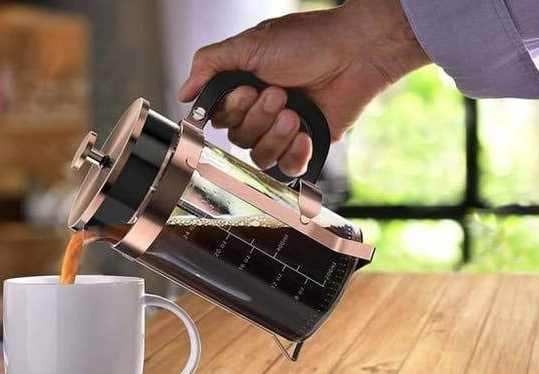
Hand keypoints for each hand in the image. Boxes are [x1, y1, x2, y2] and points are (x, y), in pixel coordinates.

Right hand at [178, 0, 429, 175]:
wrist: (355, 50)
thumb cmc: (307, 40)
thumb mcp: (249, 44)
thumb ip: (209, 65)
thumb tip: (184, 93)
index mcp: (242, 88)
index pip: (217, 117)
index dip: (230, 109)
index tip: (246, 89)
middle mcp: (259, 111)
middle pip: (237, 138)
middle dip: (257, 117)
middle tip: (279, 92)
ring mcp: (283, 130)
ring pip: (259, 156)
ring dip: (274, 135)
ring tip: (293, 111)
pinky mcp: (306, 143)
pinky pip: (287, 168)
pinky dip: (293, 155)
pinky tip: (304, 133)